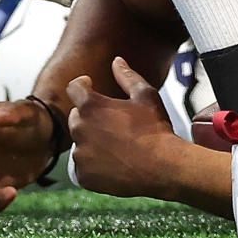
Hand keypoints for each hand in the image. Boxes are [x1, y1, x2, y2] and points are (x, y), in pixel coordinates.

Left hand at [66, 56, 183, 198]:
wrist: (163, 166)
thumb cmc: (155, 130)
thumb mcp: (145, 96)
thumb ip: (127, 76)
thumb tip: (117, 61)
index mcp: (92, 106)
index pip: (74, 88)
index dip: (82, 85)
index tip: (89, 86)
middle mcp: (80, 128)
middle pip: (76, 116)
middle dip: (90, 117)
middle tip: (114, 124)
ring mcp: (80, 154)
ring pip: (80, 142)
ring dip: (92, 141)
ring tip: (117, 146)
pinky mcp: (83, 175)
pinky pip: (83, 166)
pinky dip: (94, 164)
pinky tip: (114, 162)